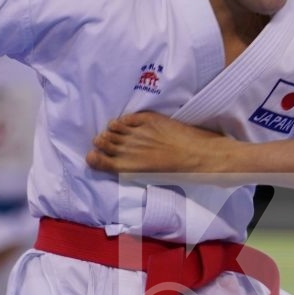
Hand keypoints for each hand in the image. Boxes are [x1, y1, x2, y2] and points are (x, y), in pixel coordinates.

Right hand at [88, 111, 225, 175]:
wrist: (199, 155)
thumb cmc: (179, 173)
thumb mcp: (151, 176)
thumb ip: (133, 168)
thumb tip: (121, 162)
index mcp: (128, 167)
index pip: (99, 160)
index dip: (94, 157)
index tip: (94, 155)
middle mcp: (129, 149)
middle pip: (104, 141)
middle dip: (102, 142)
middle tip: (105, 142)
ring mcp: (138, 132)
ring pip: (113, 128)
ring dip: (112, 130)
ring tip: (115, 132)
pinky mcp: (148, 120)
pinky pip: (128, 118)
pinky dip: (124, 121)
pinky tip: (127, 124)